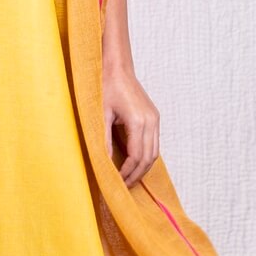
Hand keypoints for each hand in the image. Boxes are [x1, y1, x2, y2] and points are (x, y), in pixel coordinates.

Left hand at [102, 62, 159, 184]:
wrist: (116, 67)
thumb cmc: (105, 87)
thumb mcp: (100, 114)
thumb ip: (104, 139)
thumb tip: (104, 163)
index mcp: (139, 120)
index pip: (137, 156)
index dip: (127, 172)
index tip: (116, 182)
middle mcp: (151, 121)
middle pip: (149, 157)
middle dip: (137, 174)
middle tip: (123, 187)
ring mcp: (155, 119)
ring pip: (154, 152)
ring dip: (143, 167)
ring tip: (128, 179)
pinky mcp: (154, 117)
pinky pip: (153, 143)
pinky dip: (145, 156)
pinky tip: (133, 163)